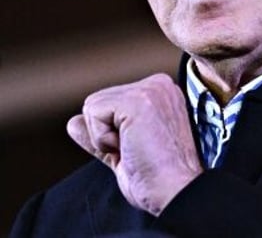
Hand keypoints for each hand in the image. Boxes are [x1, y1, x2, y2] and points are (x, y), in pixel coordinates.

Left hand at [67, 73, 202, 215]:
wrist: (175, 190)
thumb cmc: (158, 177)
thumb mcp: (126, 149)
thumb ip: (103, 132)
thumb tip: (73, 122)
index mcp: (162, 94)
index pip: (111, 102)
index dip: (114, 132)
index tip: (140, 147)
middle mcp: (159, 85)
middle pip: (98, 101)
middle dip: (107, 133)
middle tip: (137, 149)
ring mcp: (150, 89)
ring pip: (92, 106)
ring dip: (104, 137)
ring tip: (135, 147)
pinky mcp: (138, 99)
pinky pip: (93, 112)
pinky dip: (101, 138)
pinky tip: (129, 145)